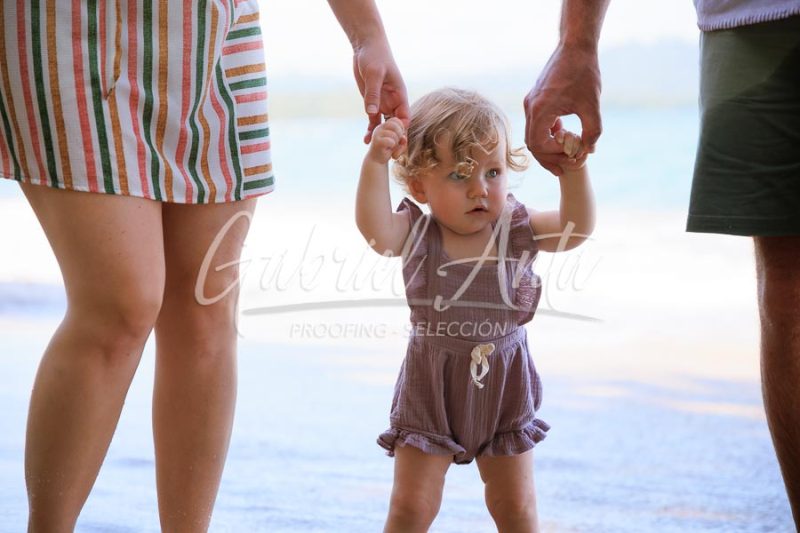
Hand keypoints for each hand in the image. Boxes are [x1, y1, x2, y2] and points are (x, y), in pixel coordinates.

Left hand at [353, 39, 409, 143]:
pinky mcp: (373, 103)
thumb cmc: (374, 56)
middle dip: (394, 140)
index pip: (405, 118)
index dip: (401, 131)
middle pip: (397, 126)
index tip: (395, 141)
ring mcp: (383, 103)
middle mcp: (394, 102)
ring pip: (385, 125)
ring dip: (381, 138)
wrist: (366, 47)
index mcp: (400, 95)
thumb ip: (373, 93)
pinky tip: (366, 140)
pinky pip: (373, 120)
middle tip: (389, 154)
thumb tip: (372, 113)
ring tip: (375, 151)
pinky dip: (371, 130)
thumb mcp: (374, 73)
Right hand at [366, 117, 406, 163]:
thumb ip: (402, 136)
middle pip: (395, 125)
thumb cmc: (388, 149)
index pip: (395, 120)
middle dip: (399, 134)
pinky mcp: (377, 141)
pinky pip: (391, 142)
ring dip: (396, 142)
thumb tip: (404, 138)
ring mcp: (377, 134)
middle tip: (397, 141)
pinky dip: (393, 147)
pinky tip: (389, 150)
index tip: (400, 136)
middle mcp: (379, 128)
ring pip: (394, 134)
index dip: (401, 127)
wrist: (377, 161)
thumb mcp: (398, 141)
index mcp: (384, 125)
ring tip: (392, 147)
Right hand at [524, 43, 601, 175]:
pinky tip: (562, 134)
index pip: (539, 145)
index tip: (572, 155)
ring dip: (547, 147)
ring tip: (564, 154)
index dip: (554, 155)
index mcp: (541, 109)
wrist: (575, 47)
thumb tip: (588, 151)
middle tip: (564, 168)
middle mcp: (530, 107)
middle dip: (548, 158)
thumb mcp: (592, 105)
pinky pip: (535, 124)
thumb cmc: (584, 73)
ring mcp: (530, 103)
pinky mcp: (534, 99)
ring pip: (532, 135)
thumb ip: (592, 131)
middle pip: (532, 144)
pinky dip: (546, 134)